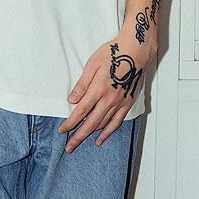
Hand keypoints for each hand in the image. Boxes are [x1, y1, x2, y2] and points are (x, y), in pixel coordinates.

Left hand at [57, 32, 153, 151]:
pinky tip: (100, 139)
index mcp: (98, 89)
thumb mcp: (92, 64)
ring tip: (79, 142)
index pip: (81, 111)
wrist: (136, 51)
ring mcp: (119, 103)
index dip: (70, 123)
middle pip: (90, 123)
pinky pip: (116, 122)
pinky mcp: (128, 103)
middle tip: (68, 147)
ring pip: (102, 125)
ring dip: (90, 135)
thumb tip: (72, 99)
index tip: (62, 131)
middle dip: (78, 136)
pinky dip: (107, 132)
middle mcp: (109, 99)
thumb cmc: (114, 53)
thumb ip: (82, 83)